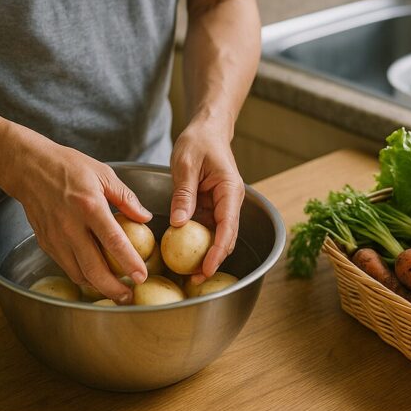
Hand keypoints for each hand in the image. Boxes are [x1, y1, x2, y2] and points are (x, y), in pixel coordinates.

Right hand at [4, 138, 150, 304]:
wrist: (28, 167)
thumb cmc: (67, 166)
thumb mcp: (103, 173)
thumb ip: (126, 198)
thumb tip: (145, 217)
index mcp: (89, 206)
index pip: (113, 241)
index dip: (129, 262)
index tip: (141, 276)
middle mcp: (70, 226)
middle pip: (94, 268)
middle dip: (113, 288)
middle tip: (129, 297)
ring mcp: (56, 237)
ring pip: (78, 273)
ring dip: (98, 286)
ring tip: (115, 290)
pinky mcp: (46, 243)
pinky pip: (67, 267)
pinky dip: (82, 275)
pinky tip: (95, 276)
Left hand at [170, 120, 243, 284]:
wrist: (207, 130)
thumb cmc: (199, 141)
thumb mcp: (186, 164)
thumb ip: (184, 194)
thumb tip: (179, 224)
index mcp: (230, 190)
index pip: (228, 227)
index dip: (218, 251)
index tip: (207, 269)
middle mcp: (230, 202)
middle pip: (226, 238)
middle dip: (213, 261)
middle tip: (194, 280)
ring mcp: (222, 205)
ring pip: (218, 237)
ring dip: (206, 255)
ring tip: (189, 275)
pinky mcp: (211, 207)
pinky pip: (206, 229)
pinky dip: (198, 244)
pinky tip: (184, 256)